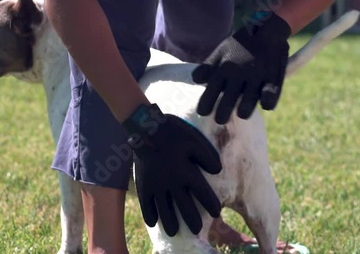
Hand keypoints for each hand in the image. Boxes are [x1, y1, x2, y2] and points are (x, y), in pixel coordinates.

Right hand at [122, 104, 221, 236]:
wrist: (146, 128)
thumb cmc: (174, 132)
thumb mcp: (195, 141)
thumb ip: (208, 157)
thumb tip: (217, 171)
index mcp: (187, 172)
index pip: (203, 194)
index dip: (211, 205)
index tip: (217, 213)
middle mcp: (172, 183)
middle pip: (184, 208)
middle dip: (192, 220)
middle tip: (196, 229)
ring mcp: (156, 185)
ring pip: (164, 210)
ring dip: (170, 222)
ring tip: (174, 232)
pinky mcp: (143, 184)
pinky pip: (146, 204)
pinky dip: (149, 214)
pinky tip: (153, 222)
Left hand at [192, 11, 290, 123]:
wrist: (266, 28)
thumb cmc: (239, 44)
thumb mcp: (220, 52)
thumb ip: (208, 67)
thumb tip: (195, 80)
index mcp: (224, 69)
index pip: (210, 92)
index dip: (205, 105)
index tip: (203, 112)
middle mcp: (238, 74)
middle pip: (228, 101)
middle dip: (222, 114)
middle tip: (220, 120)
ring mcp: (256, 76)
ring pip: (248, 101)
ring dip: (244, 111)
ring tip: (242, 114)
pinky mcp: (273, 77)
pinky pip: (270, 95)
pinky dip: (267, 103)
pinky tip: (264, 104)